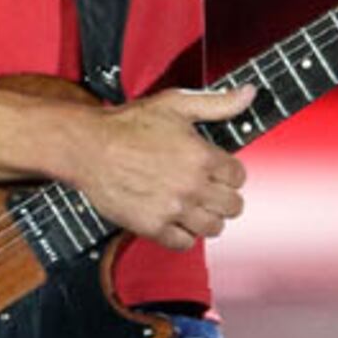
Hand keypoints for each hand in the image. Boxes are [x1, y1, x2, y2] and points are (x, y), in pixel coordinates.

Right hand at [71, 89, 251, 249]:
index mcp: (202, 156)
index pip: (239, 177)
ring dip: (208, 219)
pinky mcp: (153, 226)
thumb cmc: (127, 124)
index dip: (230, 173)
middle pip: (232, 206)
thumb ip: (217, 103)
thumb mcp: (176, 104)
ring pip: (213, 228)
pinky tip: (176, 221)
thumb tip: (249, 94)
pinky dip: (184, 235)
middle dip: (224, 197)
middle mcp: (191, 185)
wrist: (88, 147)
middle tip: (209, 191)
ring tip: (195, 208)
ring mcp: (173, 209)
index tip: (218, 172)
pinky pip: (184, 243)